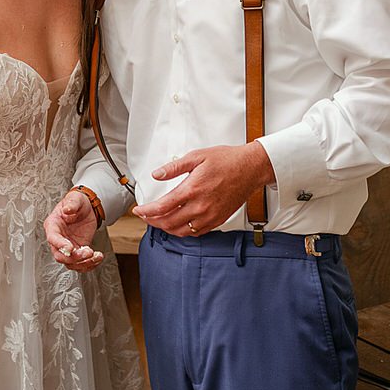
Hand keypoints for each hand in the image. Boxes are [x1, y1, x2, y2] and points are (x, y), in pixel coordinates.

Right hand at [43, 190, 104, 272]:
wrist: (87, 208)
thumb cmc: (77, 203)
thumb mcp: (75, 199)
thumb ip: (71, 204)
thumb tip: (68, 209)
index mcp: (53, 225)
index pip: (52, 238)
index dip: (60, 245)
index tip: (70, 248)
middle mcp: (58, 238)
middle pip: (60, 255)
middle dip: (74, 258)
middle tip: (87, 252)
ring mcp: (67, 246)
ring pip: (70, 263)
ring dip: (83, 263)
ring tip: (96, 256)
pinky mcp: (78, 250)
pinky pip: (80, 263)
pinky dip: (89, 265)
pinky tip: (97, 258)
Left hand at [132, 142, 275, 236]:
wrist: (250, 168)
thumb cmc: (227, 161)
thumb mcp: (196, 156)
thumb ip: (173, 167)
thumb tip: (156, 174)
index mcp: (192, 190)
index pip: (162, 207)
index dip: (146, 211)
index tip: (138, 210)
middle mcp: (200, 207)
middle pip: (168, 222)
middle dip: (152, 221)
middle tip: (144, 216)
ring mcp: (210, 216)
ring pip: (181, 231)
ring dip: (166, 228)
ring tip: (157, 221)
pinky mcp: (218, 220)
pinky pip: (196, 233)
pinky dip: (182, 231)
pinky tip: (177, 225)